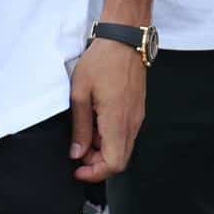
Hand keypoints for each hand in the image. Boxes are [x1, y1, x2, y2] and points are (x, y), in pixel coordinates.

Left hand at [70, 36, 145, 182]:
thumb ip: (80, 126)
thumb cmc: (102, 61)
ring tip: (84, 135)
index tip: (77, 170)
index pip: (113, 164)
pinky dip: (110, 138)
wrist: (125, 40)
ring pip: (122, 148)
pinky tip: (96, 123)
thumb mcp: (80, 92)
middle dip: (97, 164)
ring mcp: (137, 117)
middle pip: (119, 161)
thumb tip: (77, 153)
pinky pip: (125, 135)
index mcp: (117, 121)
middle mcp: (132, 123)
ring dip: (103, 151)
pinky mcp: (137, 110)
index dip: (94, 173)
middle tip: (77, 153)